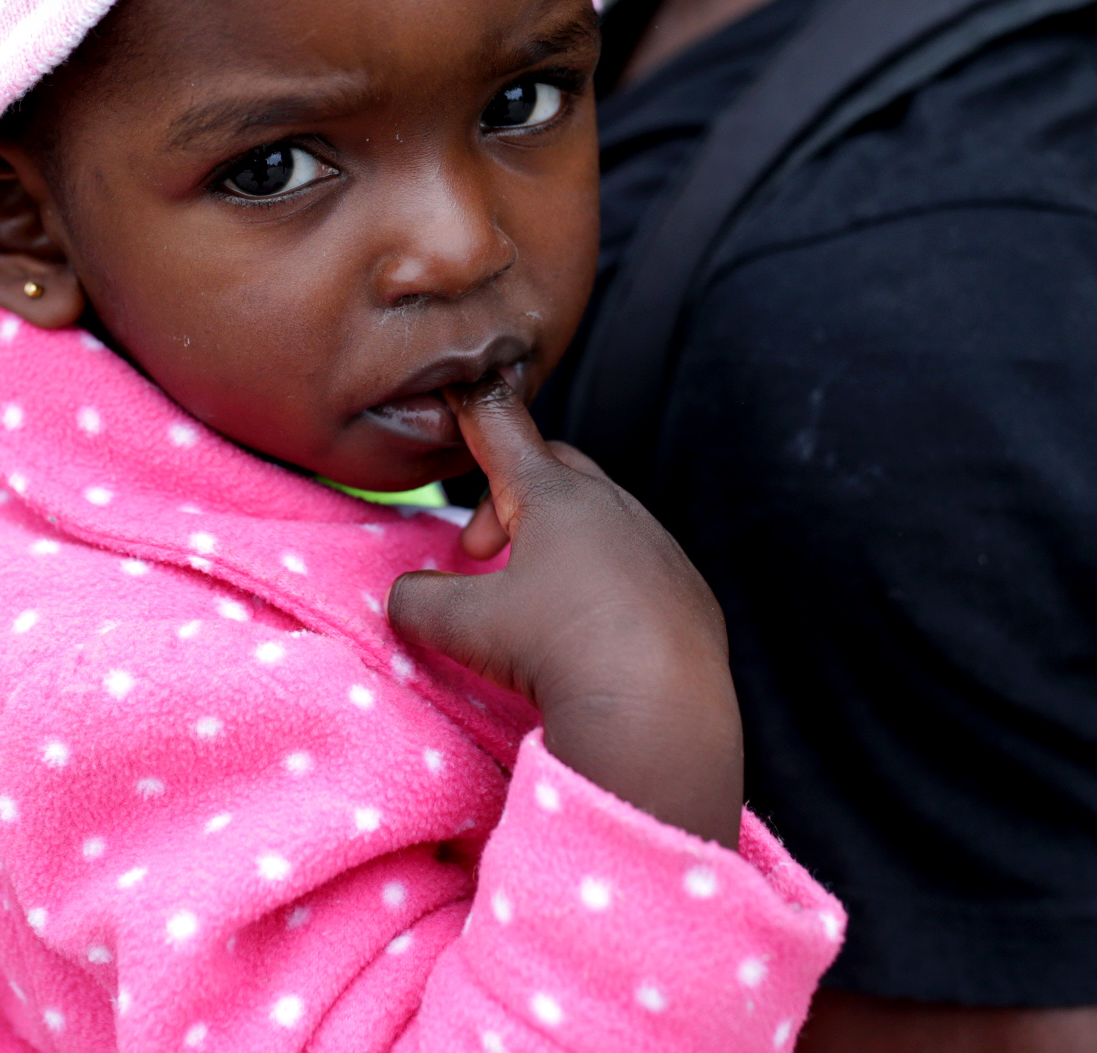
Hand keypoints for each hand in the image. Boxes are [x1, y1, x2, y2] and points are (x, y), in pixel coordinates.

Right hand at [385, 374, 744, 846]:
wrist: (660, 714)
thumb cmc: (557, 651)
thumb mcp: (463, 627)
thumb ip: (419, 601)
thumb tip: (406, 598)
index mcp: (554, 497)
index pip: (502, 429)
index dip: (474, 406)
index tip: (464, 382)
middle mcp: (613, 508)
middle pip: (553, 471)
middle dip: (509, 501)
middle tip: (480, 553)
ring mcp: (659, 548)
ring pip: (601, 522)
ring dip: (561, 547)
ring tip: (538, 604)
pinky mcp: (690, 594)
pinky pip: (641, 569)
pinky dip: (608, 587)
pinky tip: (597, 638)